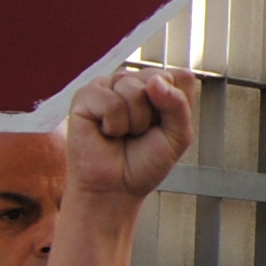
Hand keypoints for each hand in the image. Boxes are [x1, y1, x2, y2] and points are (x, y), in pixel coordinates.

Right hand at [66, 66, 193, 203]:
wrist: (116, 189)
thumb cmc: (144, 163)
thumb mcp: (178, 136)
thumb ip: (178, 104)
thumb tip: (155, 81)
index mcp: (156, 86)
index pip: (179, 76)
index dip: (176, 105)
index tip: (163, 125)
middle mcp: (132, 81)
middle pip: (156, 78)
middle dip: (153, 114)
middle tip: (140, 132)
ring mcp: (108, 86)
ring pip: (133, 89)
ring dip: (133, 122)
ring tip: (123, 133)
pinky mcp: (85, 97)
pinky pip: (110, 101)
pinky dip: (113, 125)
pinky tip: (106, 132)